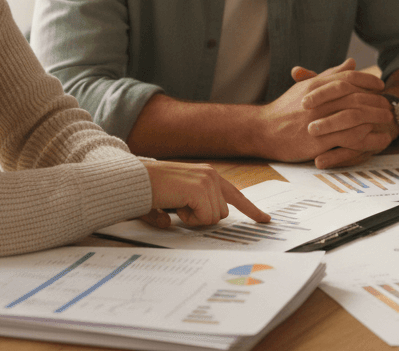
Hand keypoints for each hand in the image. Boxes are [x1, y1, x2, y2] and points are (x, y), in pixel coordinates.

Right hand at [139, 160, 269, 227]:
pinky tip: (176, 204)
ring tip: (175, 203)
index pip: (234, 195)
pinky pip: (205, 218)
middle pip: (222, 213)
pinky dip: (190, 218)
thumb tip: (170, 224)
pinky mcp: (202, 190)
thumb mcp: (167, 201)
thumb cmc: (146, 191)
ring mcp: (208, 181)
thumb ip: (174, 212)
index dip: (251, 209)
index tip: (265, 220)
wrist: (133, 181)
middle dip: (201, 217)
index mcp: (207, 175)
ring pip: (214, 218)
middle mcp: (211, 175)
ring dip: (194, 218)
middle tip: (179, 206)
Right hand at [251, 59, 393, 163]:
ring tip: (386, 121)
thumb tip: (351, 63)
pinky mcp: (318, 140)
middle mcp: (319, 100)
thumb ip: (330, 75)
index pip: (348, 79)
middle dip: (375, 101)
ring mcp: (319, 120)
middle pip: (356, 96)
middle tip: (388, 105)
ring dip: (374, 118)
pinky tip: (375, 139)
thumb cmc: (284, 109)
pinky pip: (347, 138)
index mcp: (316, 85)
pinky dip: (364, 138)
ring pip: (355, 116)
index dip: (367, 81)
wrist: (262, 130)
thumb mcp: (306, 87)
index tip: (380, 86)